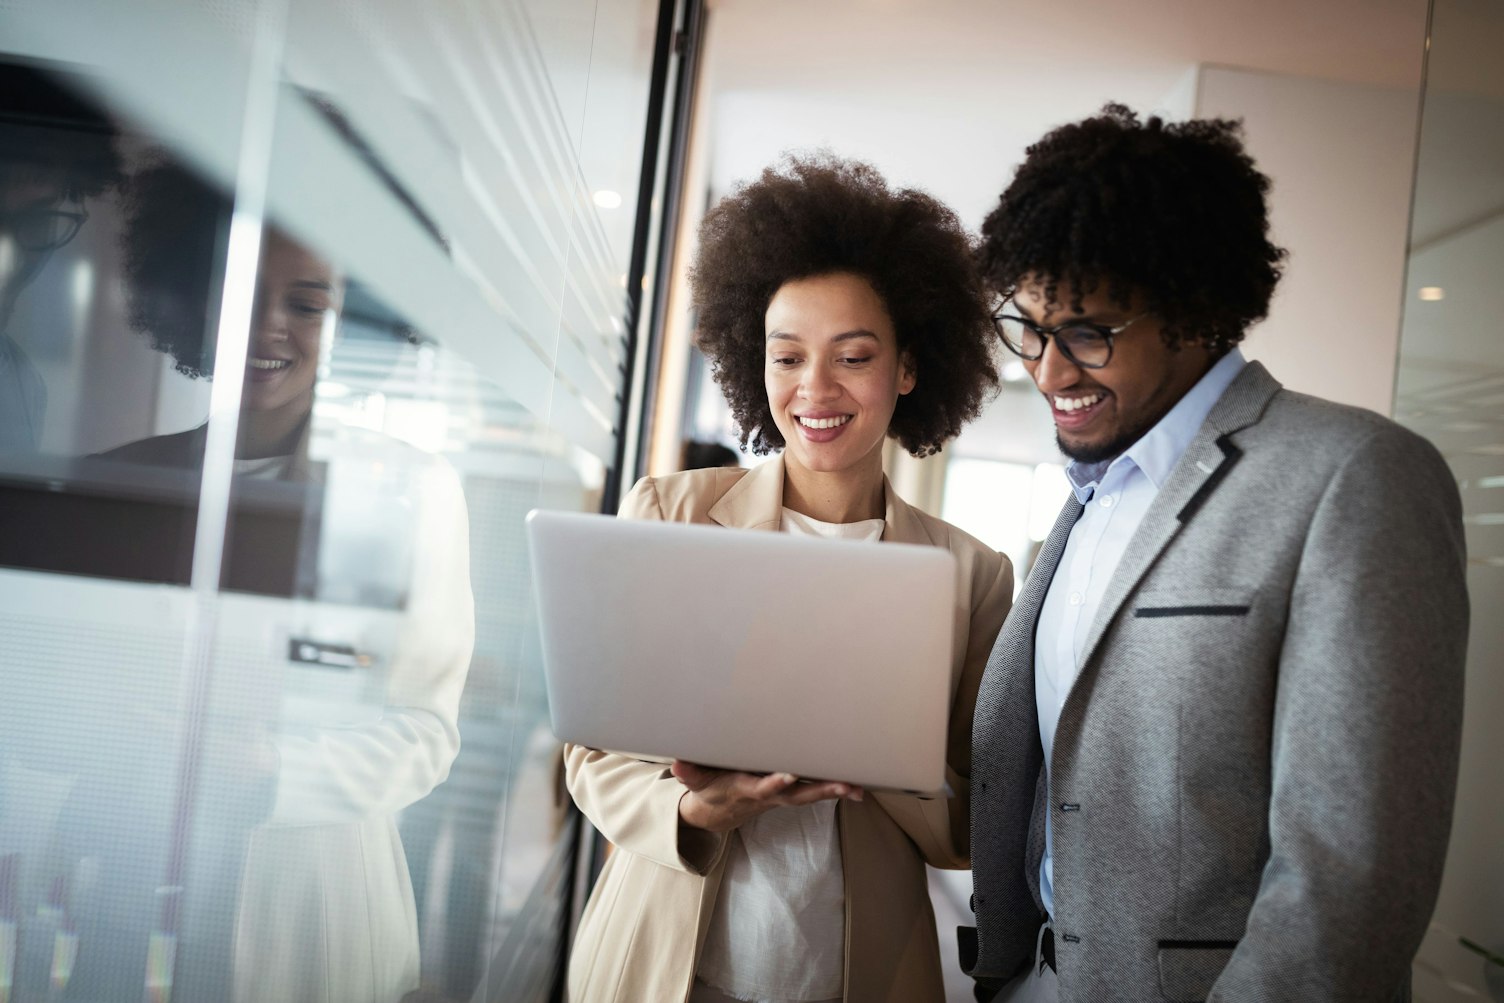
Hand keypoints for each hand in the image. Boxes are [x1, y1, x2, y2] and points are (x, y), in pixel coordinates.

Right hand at [671, 759, 862, 832]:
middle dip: (820, 791)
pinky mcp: (790, 793)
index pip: (762, 787)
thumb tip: (677, 765)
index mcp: (745, 789)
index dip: (774, 783)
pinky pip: (815, 791)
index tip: (789, 775)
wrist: (717, 813)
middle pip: (797, 795)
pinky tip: (858, 788)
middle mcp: (768, 796)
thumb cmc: (709, 788)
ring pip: (811, 794)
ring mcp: (781, 797)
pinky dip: (836, 790)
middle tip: (844, 786)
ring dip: (834, 791)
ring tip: (859, 788)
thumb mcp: (695, 782)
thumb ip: (689, 773)